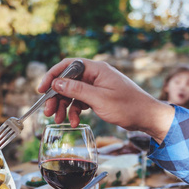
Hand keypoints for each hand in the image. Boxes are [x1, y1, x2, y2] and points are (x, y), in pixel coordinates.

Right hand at [39, 58, 174, 142]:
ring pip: (72, 93)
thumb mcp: (99, 99)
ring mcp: (97, 86)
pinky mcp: (99, 96)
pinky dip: (75, 111)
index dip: (52, 76)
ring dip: (64, 106)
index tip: (41, 89)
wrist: (146, 117)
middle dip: (56, 97)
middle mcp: (95, 75)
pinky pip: (81, 101)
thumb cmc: (128, 106)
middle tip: (48, 112)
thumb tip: (56, 83)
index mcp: (96, 69)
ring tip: (58, 120)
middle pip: (68, 82)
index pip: (68, 66)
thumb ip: (76, 90)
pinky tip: (75, 122)